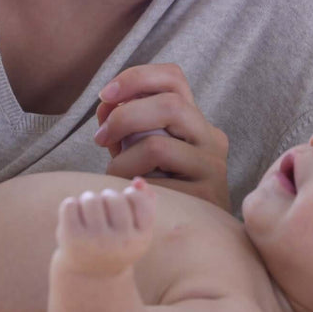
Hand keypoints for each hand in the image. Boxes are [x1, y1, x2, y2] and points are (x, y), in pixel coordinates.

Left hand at [53, 178, 156, 276]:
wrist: (90, 273)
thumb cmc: (116, 242)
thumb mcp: (135, 227)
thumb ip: (144, 201)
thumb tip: (138, 181)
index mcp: (141, 239)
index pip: (139, 199)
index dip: (130, 194)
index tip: (125, 203)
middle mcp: (121, 242)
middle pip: (113, 197)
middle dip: (106, 197)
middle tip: (103, 210)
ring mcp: (96, 241)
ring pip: (90, 198)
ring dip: (88, 199)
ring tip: (88, 212)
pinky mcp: (73, 239)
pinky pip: (70, 204)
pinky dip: (70, 205)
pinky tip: (74, 218)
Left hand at [94, 64, 230, 210]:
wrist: (189, 235)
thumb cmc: (157, 185)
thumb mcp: (140, 148)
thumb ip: (124, 124)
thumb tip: (106, 103)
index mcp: (196, 120)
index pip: (173, 78)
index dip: (137, 76)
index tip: (105, 93)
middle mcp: (211, 138)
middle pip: (170, 105)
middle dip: (124, 116)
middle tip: (99, 137)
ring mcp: (213, 168)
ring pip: (158, 146)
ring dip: (123, 159)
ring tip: (114, 174)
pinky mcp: (206, 197)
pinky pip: (156, 184)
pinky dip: (132, 186)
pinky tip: (130, 194)